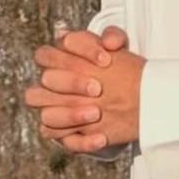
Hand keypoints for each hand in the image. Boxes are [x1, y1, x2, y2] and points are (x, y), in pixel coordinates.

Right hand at [26, 34, 143, 153]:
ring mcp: (55, 112)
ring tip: (96, 113)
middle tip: (98, 88)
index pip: (46, 54)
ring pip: (46, 116)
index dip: (72, 55)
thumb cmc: (117, 67)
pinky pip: (66, 143)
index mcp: (55, 61)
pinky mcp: (67, 135)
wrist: (132, 97)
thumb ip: (113, 36)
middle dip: (71, 83)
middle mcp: (50, 87)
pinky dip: (83, 142)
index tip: (106, 59)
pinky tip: (102, 137)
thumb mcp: (119, 48)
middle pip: (45, 82)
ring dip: (70, 115)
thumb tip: (109, 42)